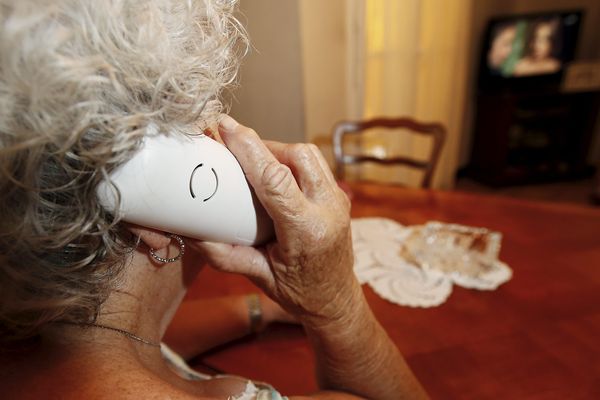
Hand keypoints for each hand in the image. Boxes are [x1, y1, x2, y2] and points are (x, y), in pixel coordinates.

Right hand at [189, 115, 359, 324]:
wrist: (336, 301)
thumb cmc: (301, 293)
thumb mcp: (259, 277)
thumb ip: (225, 255)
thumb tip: (191, 231)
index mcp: (307, 231)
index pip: (275, 178)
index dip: (248, 147)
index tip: (225, 127)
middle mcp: (329, 210)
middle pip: (298, 155)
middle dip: (264, 144)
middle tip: (235, 150)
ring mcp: (339, 201)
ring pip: (309, 154)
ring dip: (279, 150)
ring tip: (253, 161)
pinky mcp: (340, 197)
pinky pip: (315, 165)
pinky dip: (292, 161)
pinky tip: (273, 173)